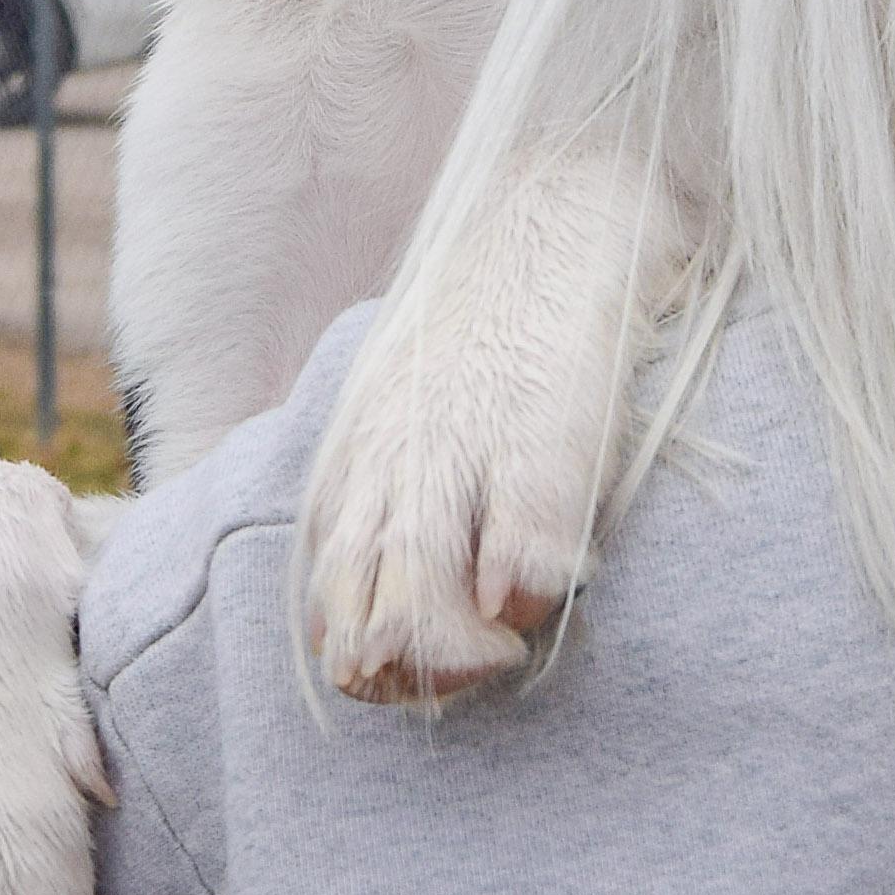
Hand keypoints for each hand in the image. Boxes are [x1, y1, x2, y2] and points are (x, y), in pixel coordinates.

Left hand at [302, 243, 618, 706]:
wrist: (564, 207)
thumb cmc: (498, 321)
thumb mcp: (418, 399)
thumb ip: (396, 488)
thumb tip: (383, 600)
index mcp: (365, 451)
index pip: (330, 583)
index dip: (357, 647)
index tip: (397, 679)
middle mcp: (400, 456)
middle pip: (361, 602)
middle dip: (394, 668)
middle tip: (449, 687)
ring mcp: (468, 447)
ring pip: (419, 595)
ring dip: (452, 653)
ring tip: (498, 661)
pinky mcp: (546, 437)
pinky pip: (521, 555)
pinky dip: (523, 598)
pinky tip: (544, 598)